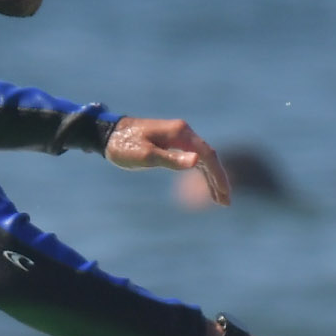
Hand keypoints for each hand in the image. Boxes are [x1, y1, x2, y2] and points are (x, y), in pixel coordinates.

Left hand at [106, 116, 225, 204]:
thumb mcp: (146, 156)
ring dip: (212, 178)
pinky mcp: (174, 143)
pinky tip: (206, 186)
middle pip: (209, 157)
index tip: (224, 194)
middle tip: (226, 202)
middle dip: (219, 179)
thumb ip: (171, 159)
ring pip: (203, 159)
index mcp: (180, 133)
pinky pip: (193, 159)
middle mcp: (184, 132)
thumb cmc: (124, 145)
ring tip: (220, 200)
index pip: (207, 155)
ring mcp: (179, 137)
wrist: (108, 133)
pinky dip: (202, 173)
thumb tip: (197, 162)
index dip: (218, 175)